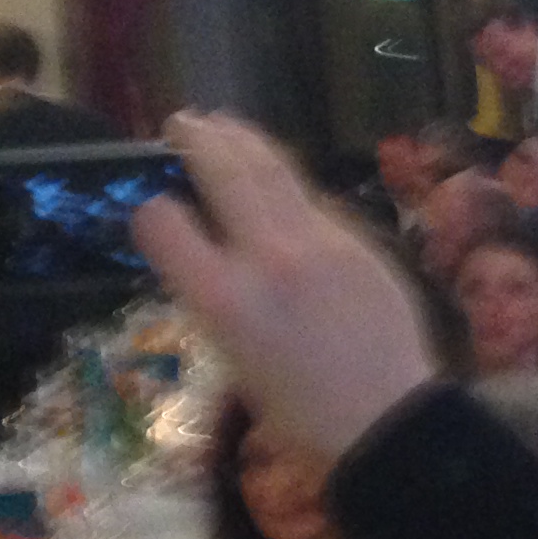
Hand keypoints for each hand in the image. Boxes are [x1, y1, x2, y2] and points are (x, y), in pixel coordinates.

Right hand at [134, 112, 438, 455]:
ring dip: (244, 141)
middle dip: (199, 140)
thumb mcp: (233, 360)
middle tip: (183, 122)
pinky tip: (276, 177)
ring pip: (274, 170)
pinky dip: (286, 182)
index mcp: (222, 300)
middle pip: (225, 174)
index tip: (153, 206)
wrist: (385, 416)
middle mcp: (266, 259)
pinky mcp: (357, 239)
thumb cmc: (298, 410)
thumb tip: (210, 252)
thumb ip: (217, 296)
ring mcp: (318, 241)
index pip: (164, 224)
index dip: (151, 212)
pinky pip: (312, 199)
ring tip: (222, 124)